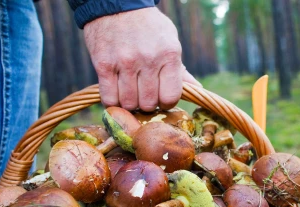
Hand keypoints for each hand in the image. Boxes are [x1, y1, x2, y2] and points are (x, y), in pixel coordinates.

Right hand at [84, 7, 200, 110]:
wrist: (117, 5)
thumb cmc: (148, 26)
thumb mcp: (170, 41)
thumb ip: (180, 69)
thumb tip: (196, 89)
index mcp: (169, 54)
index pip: (170, 97)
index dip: (166, 103)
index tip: (161, 98)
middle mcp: (148, 60)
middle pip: (148, 103)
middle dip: (147, 104)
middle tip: (144, 95)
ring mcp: (124, 63)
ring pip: (128, 103)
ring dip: (130, 103)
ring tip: (130, 93)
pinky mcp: (103, 65)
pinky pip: (109, 98)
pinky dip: (113, 101)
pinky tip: (117, 93)